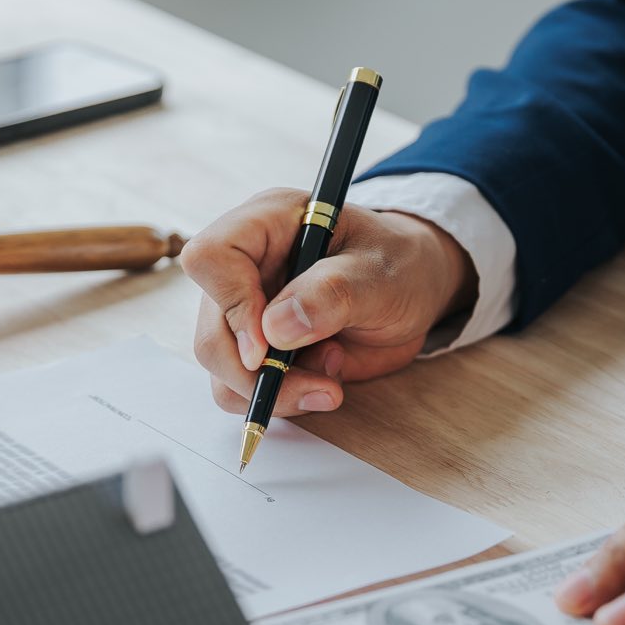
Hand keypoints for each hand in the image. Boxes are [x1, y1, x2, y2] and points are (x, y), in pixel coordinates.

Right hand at [180, 189, 475, 415]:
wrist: (412, 290)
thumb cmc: (398, 264)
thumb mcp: (381, 274)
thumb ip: (332, 294)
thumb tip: (274, 329)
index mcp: (266, 224)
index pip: (211, 257)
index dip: (232, 306)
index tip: (269, 347)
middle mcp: (244, 268)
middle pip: (211, 331)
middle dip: (257, 374)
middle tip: (317, 387)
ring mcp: (244, 311)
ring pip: (222, 369)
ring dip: (275, 391)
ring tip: (331, 378)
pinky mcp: (255, 349)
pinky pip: (241, 389)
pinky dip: (281, 400)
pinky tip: (323, 382)